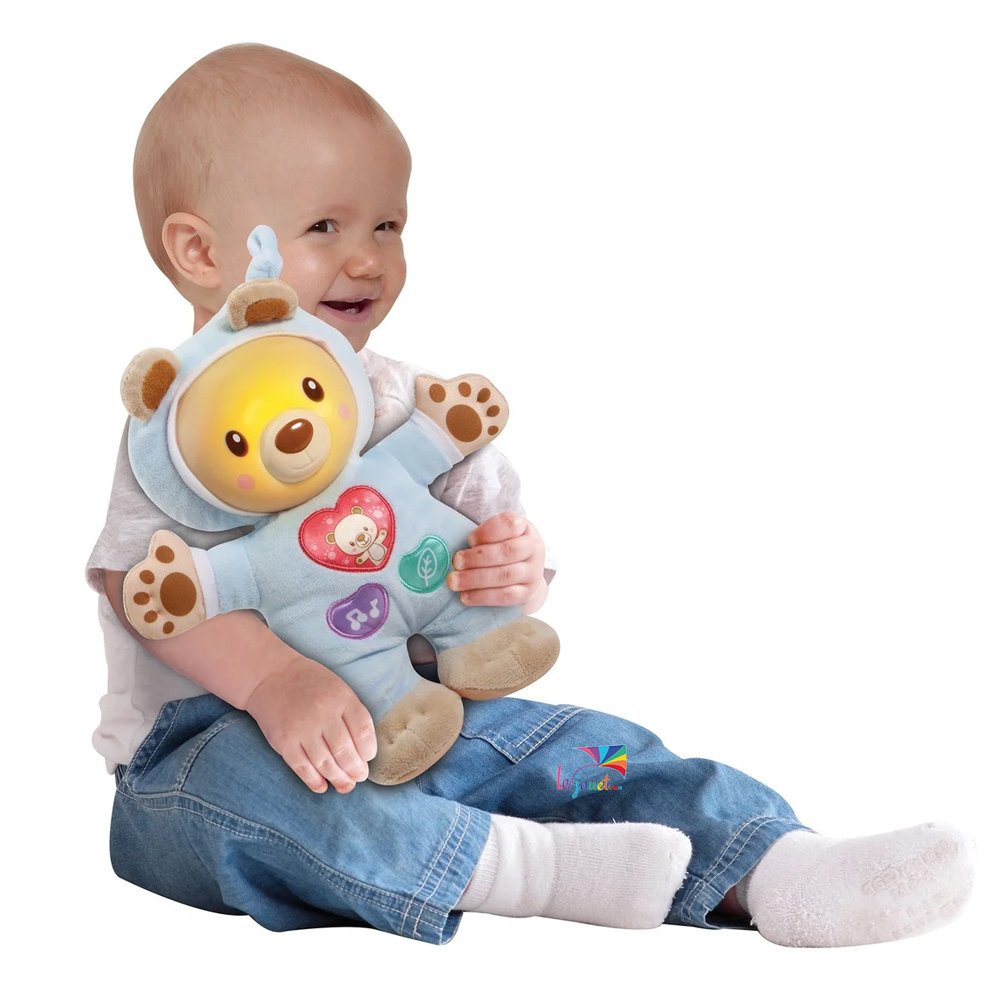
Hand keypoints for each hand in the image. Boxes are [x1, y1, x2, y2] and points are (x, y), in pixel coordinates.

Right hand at [245, 656, 377, 793]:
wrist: (271, 677)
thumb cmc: (311, 685)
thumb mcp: (339, 689)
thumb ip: (352, 714)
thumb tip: (363, 751)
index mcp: (341, 698)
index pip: (363, 731)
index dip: (369, 750)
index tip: (368, 757)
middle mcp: (323, 713)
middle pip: (345, 752)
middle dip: (356, 770)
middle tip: (359, 777)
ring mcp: (302, 729)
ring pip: (326, 764)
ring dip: (339, 779)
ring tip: (346, 786)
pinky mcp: (284, 742)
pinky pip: (303, 768)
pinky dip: (315, 781)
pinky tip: (323, 786)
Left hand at [447, 512, 547, 611]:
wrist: (525, 575)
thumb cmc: (503, 549)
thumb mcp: (498, 535)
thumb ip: (483, 536)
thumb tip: (461, 550)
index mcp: (524, 528)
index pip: (510, 524)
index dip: (487, 532)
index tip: (470, 539)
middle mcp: (534, 549)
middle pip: (507, 552)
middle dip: (477, 557)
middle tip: (456, 562)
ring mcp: (533, 573)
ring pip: (505, 575)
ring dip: (475, 578)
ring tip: (454, 581)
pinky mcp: (527, 594)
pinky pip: (505, 596)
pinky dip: (483, 597)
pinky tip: (465, 596)